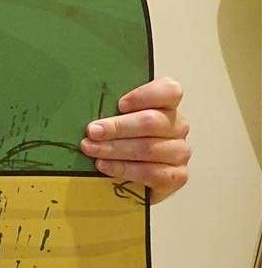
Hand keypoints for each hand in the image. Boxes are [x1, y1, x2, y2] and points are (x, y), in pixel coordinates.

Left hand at [80, 77, 189, 203]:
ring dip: (115, 149)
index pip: (169, 91)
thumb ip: (110, 110)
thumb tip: (88, 111)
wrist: (132, 175)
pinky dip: (124, 169)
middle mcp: (177, 126)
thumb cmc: (121, 139)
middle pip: (152, 121)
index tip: (119, 105)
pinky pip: (152, 173)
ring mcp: (180, 151)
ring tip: (92, 150)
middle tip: (92, 132)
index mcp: (166, 105)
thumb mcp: (115, 119)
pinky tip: (104, 166)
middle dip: (117, 127)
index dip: (144, 96)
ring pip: (149, 148)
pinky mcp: (177, 176)